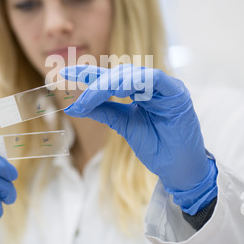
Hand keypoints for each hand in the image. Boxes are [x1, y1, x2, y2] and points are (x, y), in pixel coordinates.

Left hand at [60, 64, 217, 213]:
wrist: (178, 169)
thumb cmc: (156, 146)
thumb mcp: (124, 125)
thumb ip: (103, 111)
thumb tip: (74, 105)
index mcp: (139, 90)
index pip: (111, 77)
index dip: (89, 74)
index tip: (65, 73)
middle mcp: (152, 85)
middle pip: (120, 74)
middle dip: (97, 82)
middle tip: (79, 95)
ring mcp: (165, 87)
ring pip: (134, 74)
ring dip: (112, 82)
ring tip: (94, 94)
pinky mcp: (177, 93)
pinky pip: (155, 80)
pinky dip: (137, 82)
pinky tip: (120, 89)